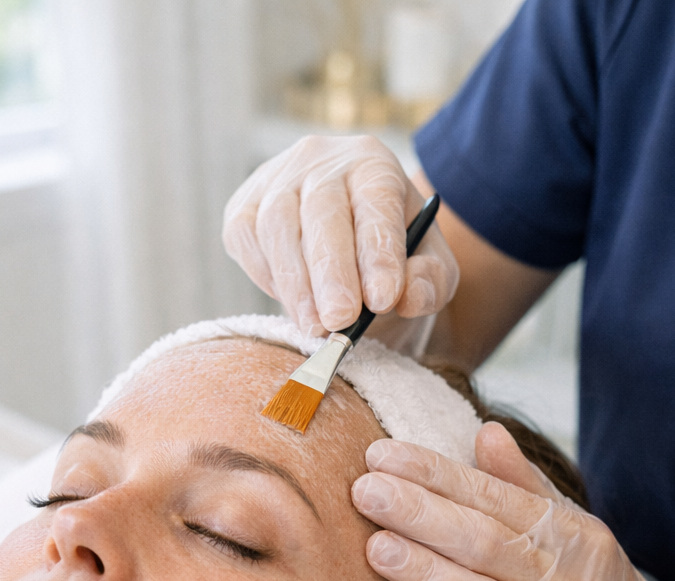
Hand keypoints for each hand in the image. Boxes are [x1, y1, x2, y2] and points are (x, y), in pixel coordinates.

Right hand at [222, 135, 458, 348]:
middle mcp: (321, 161)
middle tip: (340, 320)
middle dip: (331, 272)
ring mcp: (276, 180)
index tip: (383, 299)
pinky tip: (295, 305)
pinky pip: (246, 240)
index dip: (378, 252)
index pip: (376, 202)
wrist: (343, 238)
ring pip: (277, 226)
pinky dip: (268, 277)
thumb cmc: (390, 252)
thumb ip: (431, 280)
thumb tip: (409, 297)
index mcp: (373, 164)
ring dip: (296, 284)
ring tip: (316, 326)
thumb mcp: (428, 265)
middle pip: (321, 211)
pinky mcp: (243, 207)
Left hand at [351, 423, 674, 580]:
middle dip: (421, 514)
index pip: (494, 497)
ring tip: (376, 547)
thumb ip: (524, 485)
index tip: (380, 455)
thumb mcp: (572, 532)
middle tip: (364, 491)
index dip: (436, 475)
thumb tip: (485, 431)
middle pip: (486, 543)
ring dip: (428, 573)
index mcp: (571, 536)